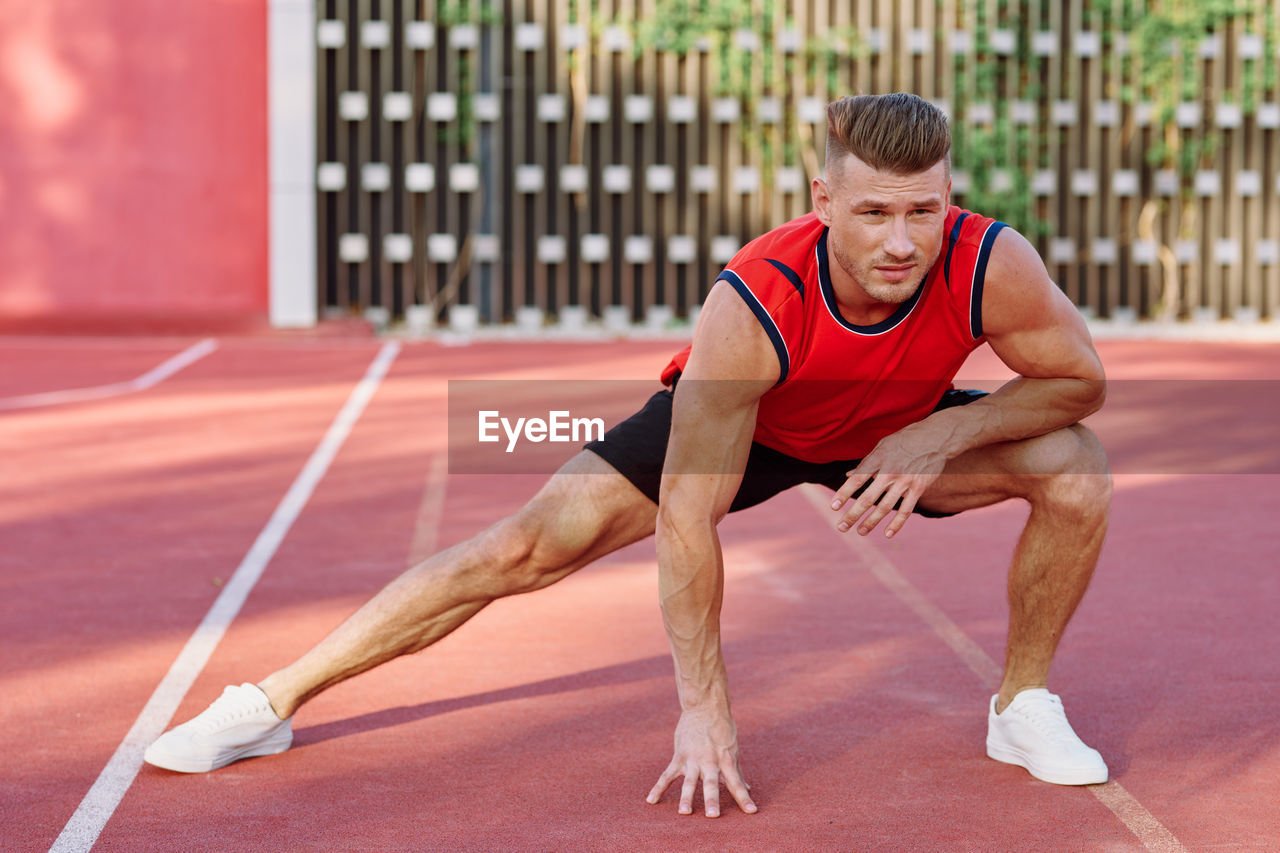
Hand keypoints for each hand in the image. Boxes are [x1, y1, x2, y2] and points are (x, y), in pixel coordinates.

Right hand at [646, 708, 756, 817]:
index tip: (752, 812)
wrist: (704, 706)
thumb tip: (748, 789)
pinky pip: (667, 774)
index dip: (744, 797)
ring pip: (689, 781)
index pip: (736, 782)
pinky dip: (659, 787)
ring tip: (684, 812)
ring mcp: (693, 759)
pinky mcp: (679, 756)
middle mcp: (710, 760)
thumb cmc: (722, 728)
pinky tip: (651, 800)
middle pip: (711, 783)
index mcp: (725, 760)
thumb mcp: (732, 749)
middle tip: (713, 815)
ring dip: (686, 797)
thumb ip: (736, 772)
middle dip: (712, 799)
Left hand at [830, 425, 948, 537]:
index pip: (857, 479)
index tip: (833, 507)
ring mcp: (905, 481)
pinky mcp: (918, 488)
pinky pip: (906, 510)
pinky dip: (897, 524)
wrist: (935, 438)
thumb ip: (867, 463)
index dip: (843, 493)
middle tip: (841, 527)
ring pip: (885, 507)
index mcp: (878, 459)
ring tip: (860, 532)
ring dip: (871, 522)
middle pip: (868, 498)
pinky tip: (887, 533)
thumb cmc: (904, 440)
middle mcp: (890, 472)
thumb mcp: (882, 446)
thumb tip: (848, 475)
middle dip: (853, 514)